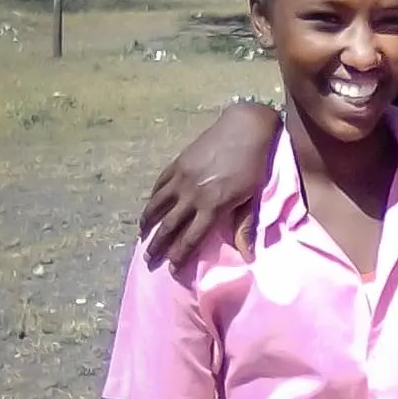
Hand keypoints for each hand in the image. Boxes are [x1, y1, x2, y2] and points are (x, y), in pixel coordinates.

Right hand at [139, 103, 281, 268]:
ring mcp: (181, 178)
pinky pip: (159, 184)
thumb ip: (245, 226)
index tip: (171, 270)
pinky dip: (153, 198)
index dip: (180, 256)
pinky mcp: (177, 163)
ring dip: (148, 222)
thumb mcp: (252, 198)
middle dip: (158, 246)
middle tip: (149, 260)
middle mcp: (192, 195)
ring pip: (157, 205)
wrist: (245, 129)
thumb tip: (248, 255)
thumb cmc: (254, 165)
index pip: (190, 239)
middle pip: (169, 226)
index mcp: (212, 207)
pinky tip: (150, 205)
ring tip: (142, 235)